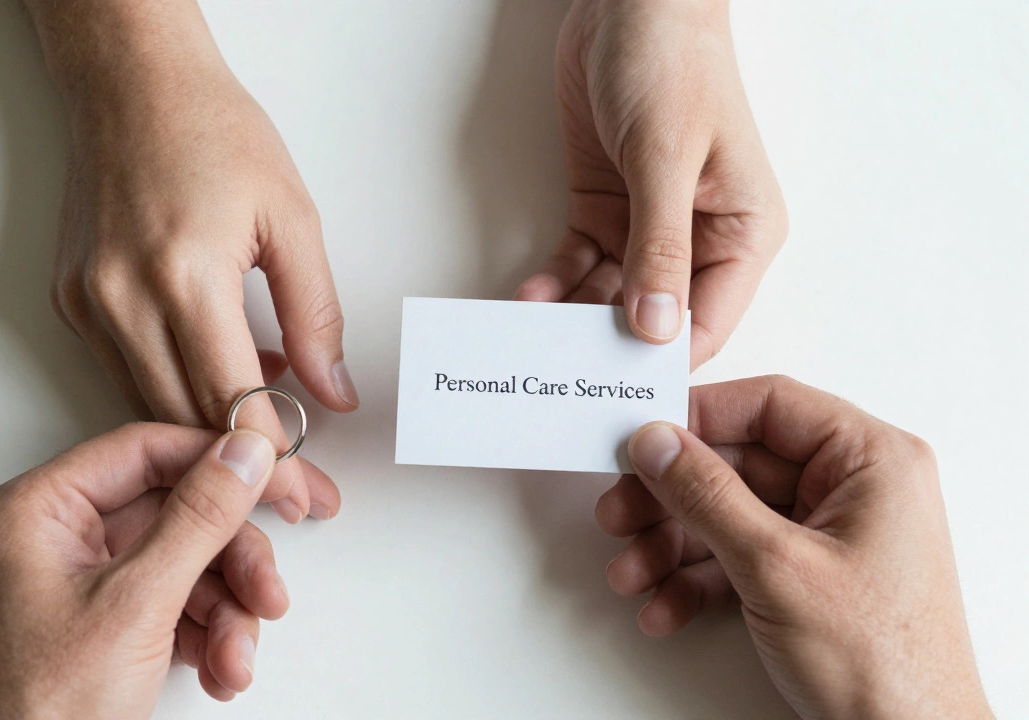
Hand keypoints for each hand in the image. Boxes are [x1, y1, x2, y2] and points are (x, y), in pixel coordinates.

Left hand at [0, 424, 287, 718]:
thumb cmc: (38, 715)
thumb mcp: (135, 605)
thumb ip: (198, 519)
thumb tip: (242, 452)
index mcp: (37, 511)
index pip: (144, 450)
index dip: (217, 461)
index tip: (275, 474)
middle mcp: (55, 538)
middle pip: (175, 513)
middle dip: (230, 562)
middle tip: (267, 590)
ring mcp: (80, 584)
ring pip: (184, 564)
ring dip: (226, 612)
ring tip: (237, 657)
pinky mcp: (102, 625)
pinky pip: (173, 605)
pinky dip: (207, 636)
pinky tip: (220, 669)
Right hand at [26, 0, 356, 522]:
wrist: (134, 85)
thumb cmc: (213, 132)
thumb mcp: (292, 219)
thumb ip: (316, 314)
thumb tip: (331, 392)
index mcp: (185, 277)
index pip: (233, 401)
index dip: (276, 459)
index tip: (309, 492)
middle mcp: (124, 298)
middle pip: (189, 418)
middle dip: (247, 469)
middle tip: (300, 496)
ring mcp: (89, 303)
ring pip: (153, 404)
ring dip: (209, 430)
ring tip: (270, 430)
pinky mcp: (73, 300)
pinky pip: (127, 373)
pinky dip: (174, 388)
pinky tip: (219, 375)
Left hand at [517, 0, 786, 367]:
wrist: (629, 2)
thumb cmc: (673, 63)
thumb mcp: (667, 157)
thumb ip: (660, 245)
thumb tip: (656, 328)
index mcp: (742, 231)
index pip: (707, 321)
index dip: (665, 362)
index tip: (621, 397)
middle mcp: (699, 239)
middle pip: (654, 317)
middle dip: (609, 347)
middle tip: (564, 380)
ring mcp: (647, 228)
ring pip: (609, 297)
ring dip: (571, 320)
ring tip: (533, 347)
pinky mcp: (605, 210)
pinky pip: (578, 263)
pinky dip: (553, 283)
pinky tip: (527, 301)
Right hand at [598, 376, 991, 717]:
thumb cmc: (883, 662)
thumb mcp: (776, 565)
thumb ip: (707, 494)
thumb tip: (656, 442)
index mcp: (871, 460)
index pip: (770, 405)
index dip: (698, 417)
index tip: (641, 437)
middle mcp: (854, 488)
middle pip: (737, 465)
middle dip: (670, 498)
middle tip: (620, 512)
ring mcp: (831, 535)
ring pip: (728, 515)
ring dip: (671, 546)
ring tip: (631, 571)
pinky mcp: (810, 577)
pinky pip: (738, 558)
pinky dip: (696, 581)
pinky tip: (663, 605)